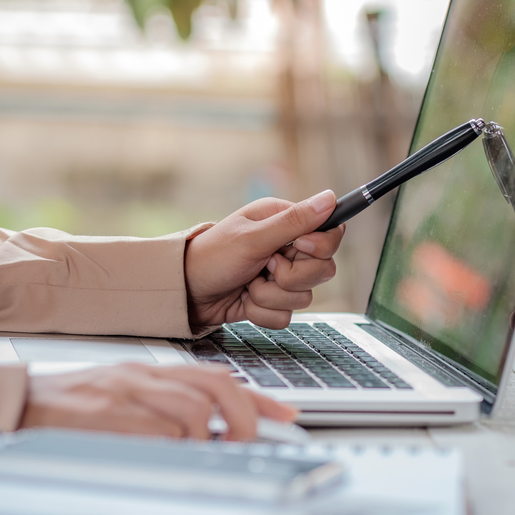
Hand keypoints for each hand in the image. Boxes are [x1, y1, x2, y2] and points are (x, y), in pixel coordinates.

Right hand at [20, 363, 297, 440]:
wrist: (21, 402)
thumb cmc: (71, 406)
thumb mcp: (124, 395)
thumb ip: (163, 404)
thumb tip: (207, 430)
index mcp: (153, 370)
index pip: (219, 377)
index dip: (259, 397)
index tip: (286, 415)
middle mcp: (147, 375)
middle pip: (219, 388)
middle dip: (244, 418)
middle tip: (244, 443)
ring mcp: (130, 392)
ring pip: (196, 411)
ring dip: (205, 439)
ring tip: (193, 452)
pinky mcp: (112, 414)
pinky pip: (162, 430)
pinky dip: (174, 446)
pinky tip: (163, 453)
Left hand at [185, 190, 346, 330]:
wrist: (184, 293)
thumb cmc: (211, 257)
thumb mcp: (253, 237)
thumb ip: (294, 221)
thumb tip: (330, 198)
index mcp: (284, 223)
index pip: (330, 235)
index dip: (318, 248)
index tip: (294, 247)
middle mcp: (286, 248)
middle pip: (323, 271)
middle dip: (290, 277)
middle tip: (263, 267)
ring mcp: (280, 277)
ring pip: (304, 297)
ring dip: (270, 296)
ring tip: (247, 284)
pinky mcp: (272, 301)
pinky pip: (286, 316)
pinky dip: (262, 312)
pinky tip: (244, 300)